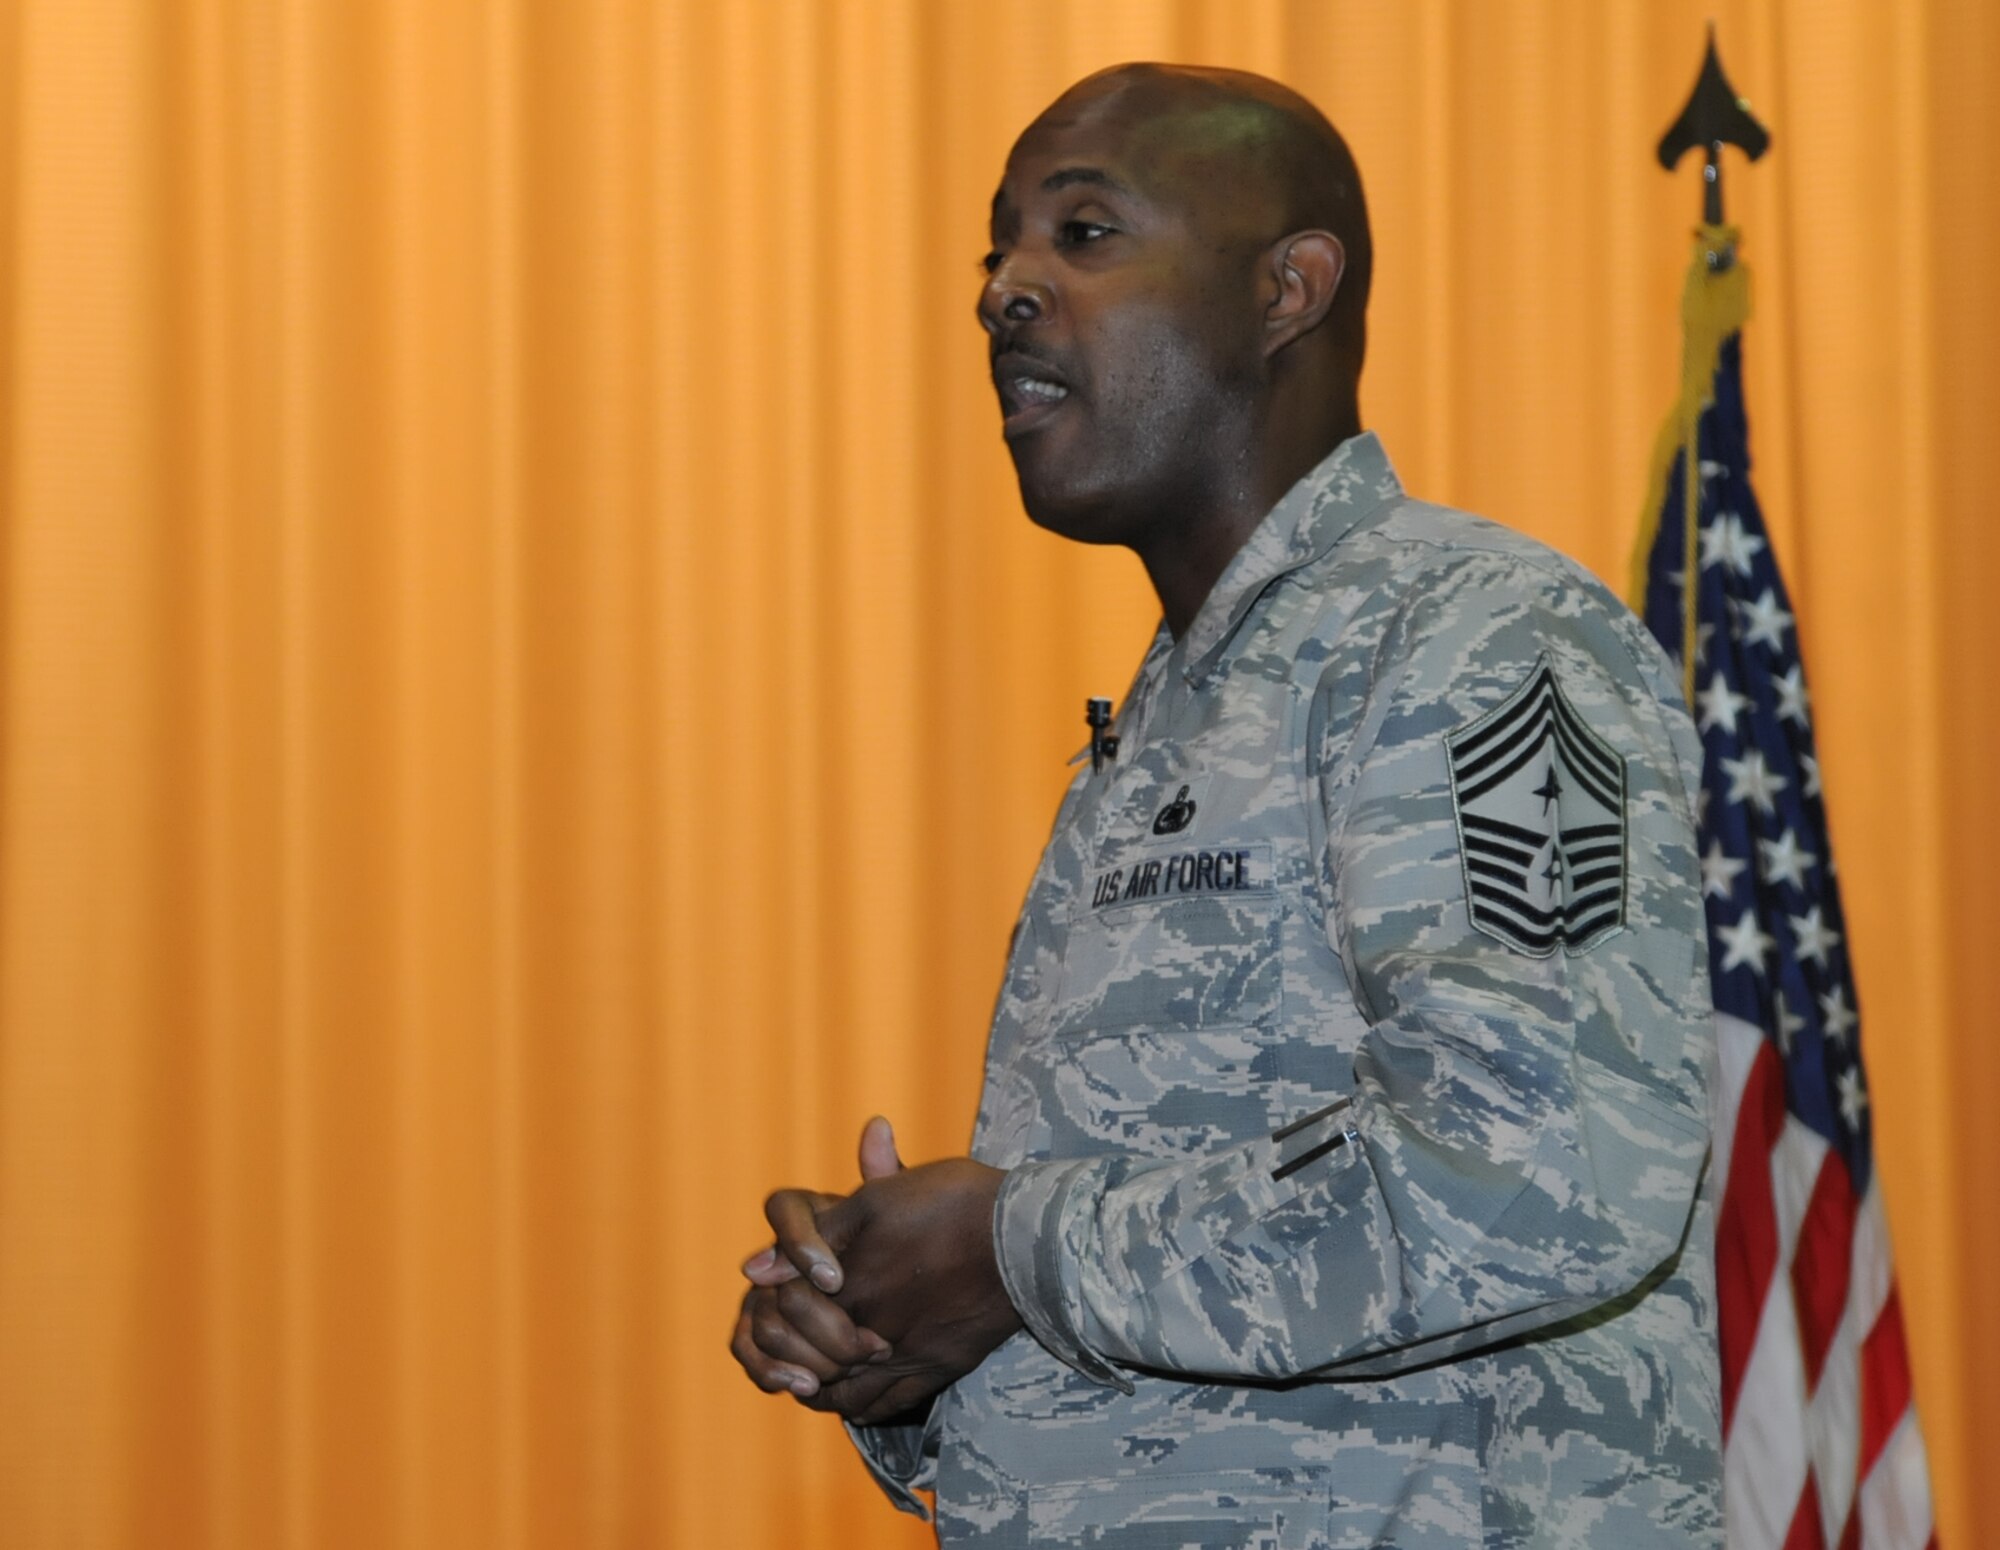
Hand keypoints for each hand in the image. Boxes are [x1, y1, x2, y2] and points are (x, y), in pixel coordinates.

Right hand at [730, 1118, 902, 1400]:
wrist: (902, 1305)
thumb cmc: (905, 1250)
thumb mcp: (903, 1217)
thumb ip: (888, 1176)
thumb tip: (879, 1126)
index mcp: (807, 1216)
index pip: (782, 1207)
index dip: (801, 1243)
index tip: (834, 1277)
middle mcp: (777, 1255)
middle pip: (766, 1276)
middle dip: (807, 1313)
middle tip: (849, 1337)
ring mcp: (764, 1297)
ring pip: (751, 1318)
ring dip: (784, 1349)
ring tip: (821, 1376)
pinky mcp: (763, 1337)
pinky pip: (750, 1353)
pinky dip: (773, 1373)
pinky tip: (809, 1387)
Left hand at [788, 1154, 1022, 1424]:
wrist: (1026, 1235)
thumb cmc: (951, 1203)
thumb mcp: (875, 1200)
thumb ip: (812, 1235)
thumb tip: (754, 1270)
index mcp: (849, 1285)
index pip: (788, 1312)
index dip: (781, 1303)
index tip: (788, 1289)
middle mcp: (872, 1331)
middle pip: (812, 1361)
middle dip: (796, 1351)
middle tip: (794, 1339)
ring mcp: (907, 1356)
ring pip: (846, 1394)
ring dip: (825, 1384)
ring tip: (817, 1370)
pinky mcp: (939, 1369)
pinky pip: (887, 1406)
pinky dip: (863, 1405)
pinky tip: (858, 1393)